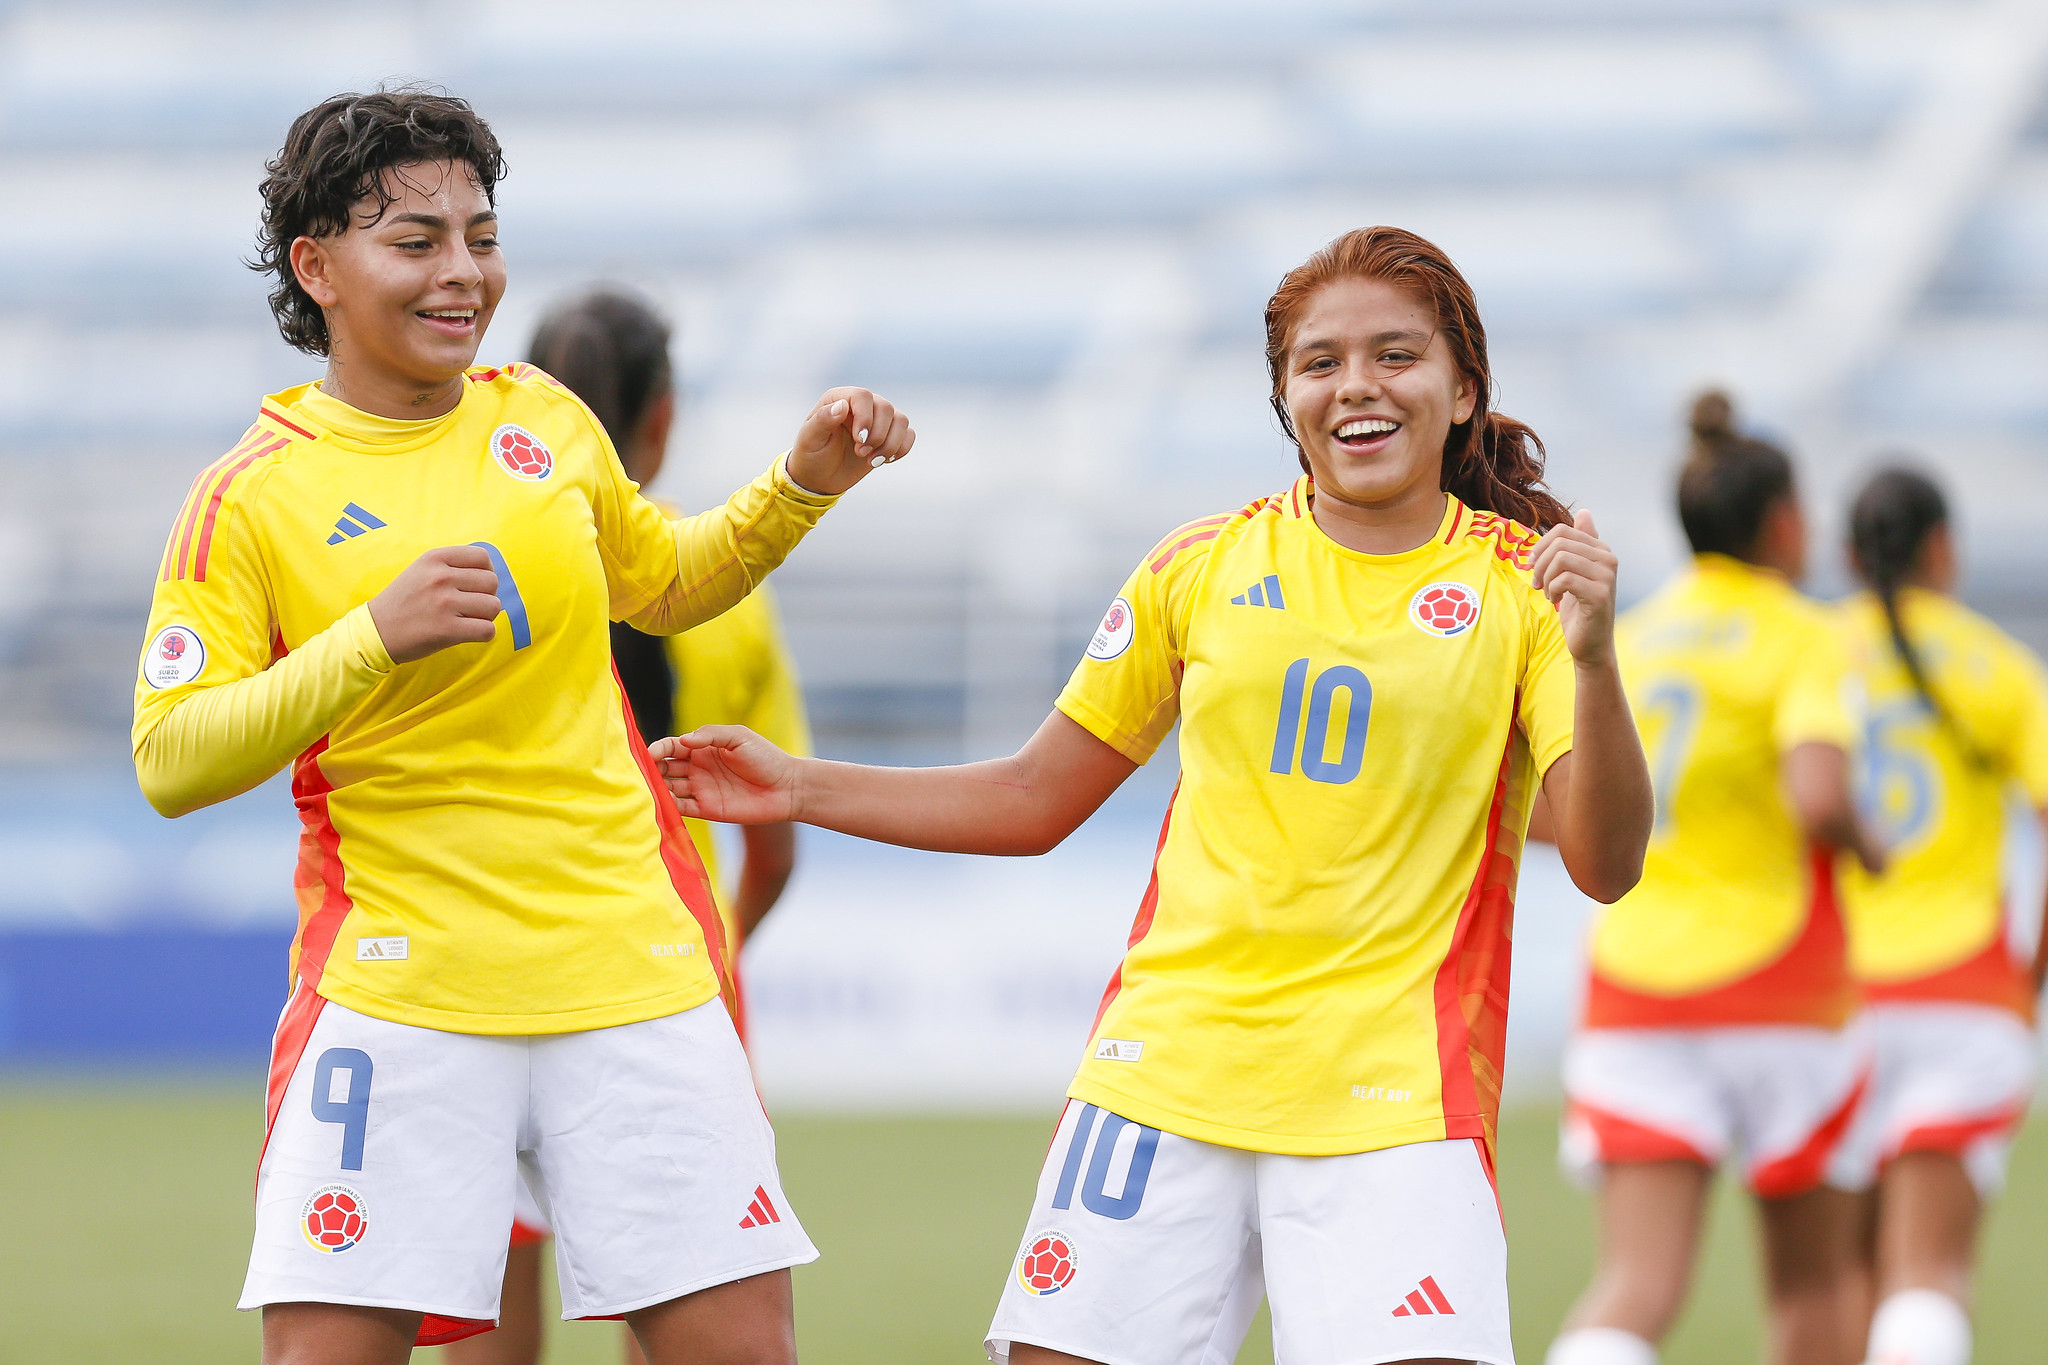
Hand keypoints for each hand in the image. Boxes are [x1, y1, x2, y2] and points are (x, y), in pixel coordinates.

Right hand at [367, 546, 500, 663]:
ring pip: (494, 606)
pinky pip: (487, 630)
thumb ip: (452, 566)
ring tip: (468, 619)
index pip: (482, 556)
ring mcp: (443, 603)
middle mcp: (439, 577)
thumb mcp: (422, 570)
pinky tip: (468, 633)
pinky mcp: (446, 629)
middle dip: (487, 596)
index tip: (476, 586)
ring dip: (486, 616)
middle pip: (492, 582)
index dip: (486, 572)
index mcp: (434, 558)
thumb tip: (491, 572)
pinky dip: (484, 634)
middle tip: (470, 606)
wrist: (375, 631)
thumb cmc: (405, 601)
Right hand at [650, 726, 800, 823]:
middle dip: (651, 770)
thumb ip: (710, 735)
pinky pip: (681, 808)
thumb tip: (682, 740)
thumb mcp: (739, 737)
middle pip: (665, 768)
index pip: (671, 747)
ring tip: (649, 790)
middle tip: (642, 774)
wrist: (786, 787)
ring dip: (657, 789)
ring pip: (669, 788)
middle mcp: (697, 767)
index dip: (658, 749)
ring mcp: (701, 788)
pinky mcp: (707, 809)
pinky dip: (668, 807)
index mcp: (703, 747)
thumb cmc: (766, 757)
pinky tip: (662, 804)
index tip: (649, 755)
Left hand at [784, 387, 915, 494]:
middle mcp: (862, 405)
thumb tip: (843, 406)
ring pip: (901, 421)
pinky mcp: (890, 435)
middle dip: (877, 435)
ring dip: (890, 444)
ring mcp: (878, 420)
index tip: (859, 440)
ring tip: (871, 460)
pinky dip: (900, 449)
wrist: (820, 477)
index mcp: (841, 399)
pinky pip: (909, 435)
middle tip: (860, 453)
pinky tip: (883, 460)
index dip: (866, 417)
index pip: (863, 396)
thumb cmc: (811, 455)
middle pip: (886, 408)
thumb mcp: (810, 439)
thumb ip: (823, 420)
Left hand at [1531, 510, 1618, 667]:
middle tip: (1538, 582)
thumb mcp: (1573, 572)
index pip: (1562, 531)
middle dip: (1540, 563)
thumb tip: (1585, 511)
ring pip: (1561, 559)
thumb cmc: (1578, 608)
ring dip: (1545, 578)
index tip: (1533, 565)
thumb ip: (1578, 544)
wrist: (1590, 643)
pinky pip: (1565, 579)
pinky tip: (1555, 601)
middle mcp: (1609, 559)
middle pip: (1560, 543)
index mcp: (1601, 550)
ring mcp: (1607, 576)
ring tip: (1547, 592)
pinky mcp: (1600, 594)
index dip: (1541, 547)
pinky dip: (1552, 590)